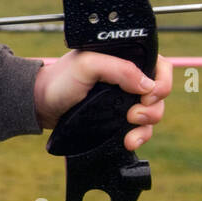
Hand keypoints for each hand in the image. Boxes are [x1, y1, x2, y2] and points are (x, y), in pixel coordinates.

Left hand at [34, 52, 171, 150]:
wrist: (38, 105)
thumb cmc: (58, 81)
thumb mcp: (86, 66)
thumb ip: (118, 69)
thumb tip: (148, 85)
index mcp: (124, 60)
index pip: (159, 66)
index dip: (162, 81)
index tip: (149, 95)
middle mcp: (128, 79)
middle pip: (160, 94)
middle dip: (154, 107)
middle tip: (133, 114)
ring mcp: (123, 100)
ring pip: (152, 113)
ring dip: (147, 125)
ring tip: (130, 128)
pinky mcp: (117, 118)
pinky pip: (140, 129)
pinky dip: (140, 136)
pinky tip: (129, 141)